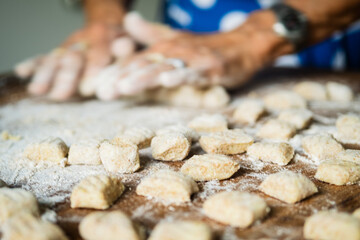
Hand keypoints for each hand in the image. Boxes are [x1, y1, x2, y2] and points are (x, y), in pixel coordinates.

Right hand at [14, 22, 133, 99]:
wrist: (108, 24)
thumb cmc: (123, 41)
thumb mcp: (130, 41)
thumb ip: (126, 49)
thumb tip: (124, 46)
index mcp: (104, 35)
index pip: (98, 54)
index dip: (92, 71)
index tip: (87, 90)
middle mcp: (84, 39)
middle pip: (73, 59)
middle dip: (66, 78)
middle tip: (59, 96)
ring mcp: (69, 45)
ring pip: (56, 59)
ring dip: (46, 75)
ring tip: (37, 90)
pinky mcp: (59, 50)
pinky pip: (44, 56)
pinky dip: (33, 63)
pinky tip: (22, 71)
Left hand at [96, 11, 293, 99]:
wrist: (240, 45)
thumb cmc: (204, 47)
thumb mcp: (174, 39)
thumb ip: (149, 33)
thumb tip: (127, 19)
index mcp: (163, 47)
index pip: (135, 60)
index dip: (115, 72)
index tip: (97, 85)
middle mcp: (174, 51)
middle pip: (144, 65)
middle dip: (122, 78)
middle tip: (102, 93)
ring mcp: (192, 59)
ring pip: (165, 67)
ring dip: (144, 77)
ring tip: (125, 86)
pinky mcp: (210, 67)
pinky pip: (194, 72)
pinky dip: (181, 76)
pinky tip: (167, 81)